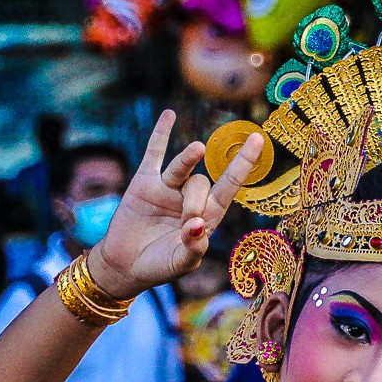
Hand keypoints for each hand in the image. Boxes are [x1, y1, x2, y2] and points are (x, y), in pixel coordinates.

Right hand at [89, 110, 263, 299]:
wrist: (123, 266)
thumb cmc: (158, 267)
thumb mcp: (181, 264)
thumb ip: (193, 246)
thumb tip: (198, 224)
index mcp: (206, 218)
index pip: (229, 187)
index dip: (243, 165)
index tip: (258, 140)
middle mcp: (190, 199)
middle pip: (201, 184)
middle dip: (196, 199)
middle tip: (188, 220)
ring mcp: (168, 189)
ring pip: (183, 168)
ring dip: (188, 158)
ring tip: (197, 149)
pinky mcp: (144, 183)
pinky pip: (154, 154)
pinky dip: (161, 134)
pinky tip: (169, 115)